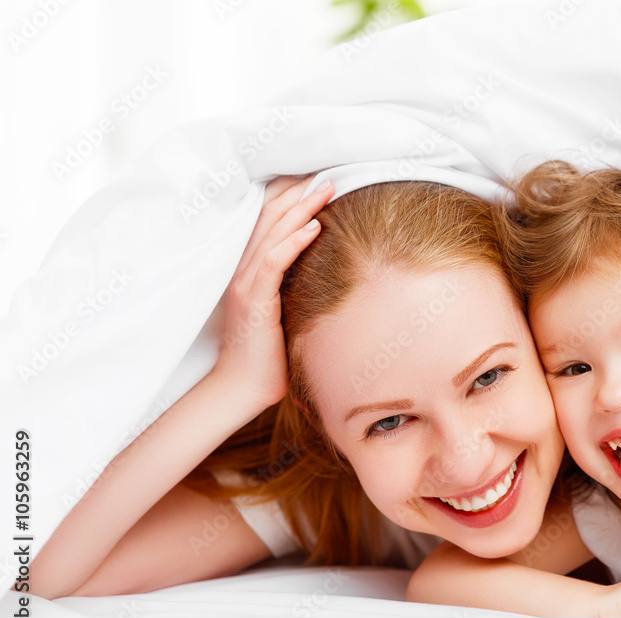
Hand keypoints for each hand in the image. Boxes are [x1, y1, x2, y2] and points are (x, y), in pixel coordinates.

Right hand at [213, 175, 333, 409]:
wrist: (241, 388)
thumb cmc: (266, 356)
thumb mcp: (283, 313)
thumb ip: (294, 288)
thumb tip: (326, 274)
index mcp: (249, 270)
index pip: (266, 222)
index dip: (289, 198)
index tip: (316, 180)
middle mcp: (243, 270)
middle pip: (269, 218)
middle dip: (298, 193)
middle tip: (326, 173)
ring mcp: (245, 284)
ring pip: (271, 233)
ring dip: (301, 208)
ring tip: (326, 189)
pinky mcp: (253, 301)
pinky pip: (272, 262)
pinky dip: (293, 241)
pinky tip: (314, 227)